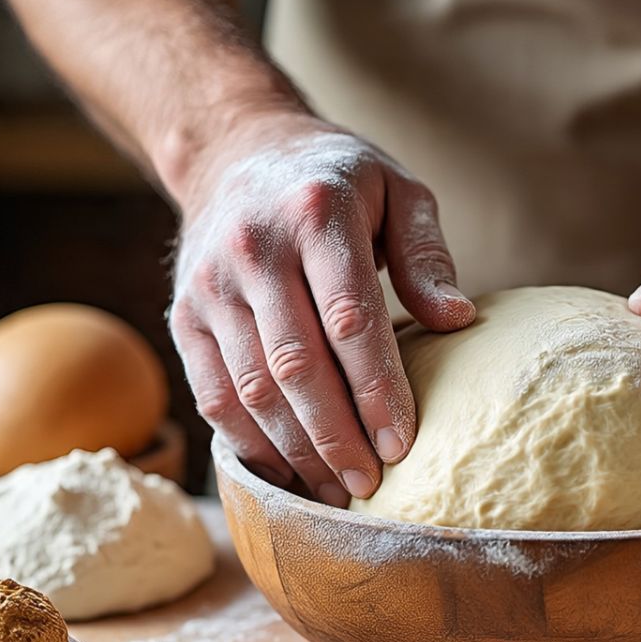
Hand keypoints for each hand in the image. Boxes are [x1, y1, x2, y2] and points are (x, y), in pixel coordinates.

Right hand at [168, 110, 474, 504]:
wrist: (237, 150)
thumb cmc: (338, 180)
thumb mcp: (399, 191)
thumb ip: (427, 256)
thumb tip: (457, 321)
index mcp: (316, 213)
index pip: (349, 318)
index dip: (377, 388)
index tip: (403, 443)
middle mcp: (255, 249)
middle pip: (295, 365)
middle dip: (336, 435)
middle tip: (371, 484)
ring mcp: (210, 285)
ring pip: (251, 388)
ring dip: (295, 451)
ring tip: (336, 491)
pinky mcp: (183, 314)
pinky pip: (213, 393)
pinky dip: (250, 443)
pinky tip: (288, 473)